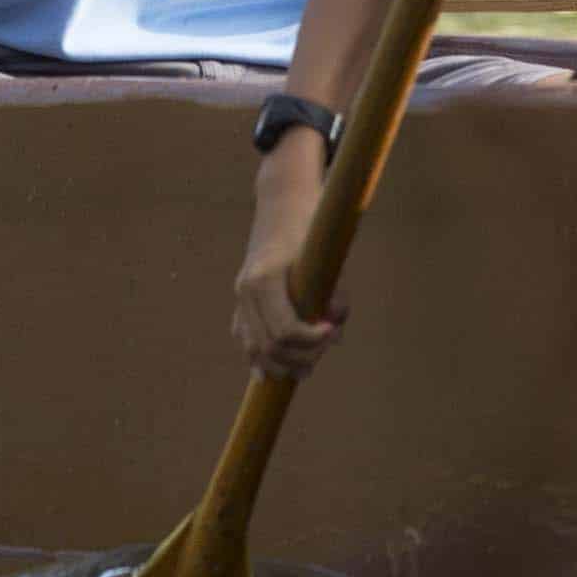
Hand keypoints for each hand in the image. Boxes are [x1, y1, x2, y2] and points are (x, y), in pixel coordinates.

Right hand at [232, 146, 340, 374]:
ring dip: (280, 365)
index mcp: (265, 278)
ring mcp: (240, 297)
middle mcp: (246, 290)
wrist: (282, 203)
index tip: (332, 332)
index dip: (311, 340)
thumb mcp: (328, 258)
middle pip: (268, 345)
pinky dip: (258, 358)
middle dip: (300, 357)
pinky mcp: (241, 301)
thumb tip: (336, 337)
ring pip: (252, 348)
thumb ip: (334, 297)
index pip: (284, 330)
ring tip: (306, 369)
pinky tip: (269, 373)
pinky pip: (245, 338)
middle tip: (327, 348)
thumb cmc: (310, 227)